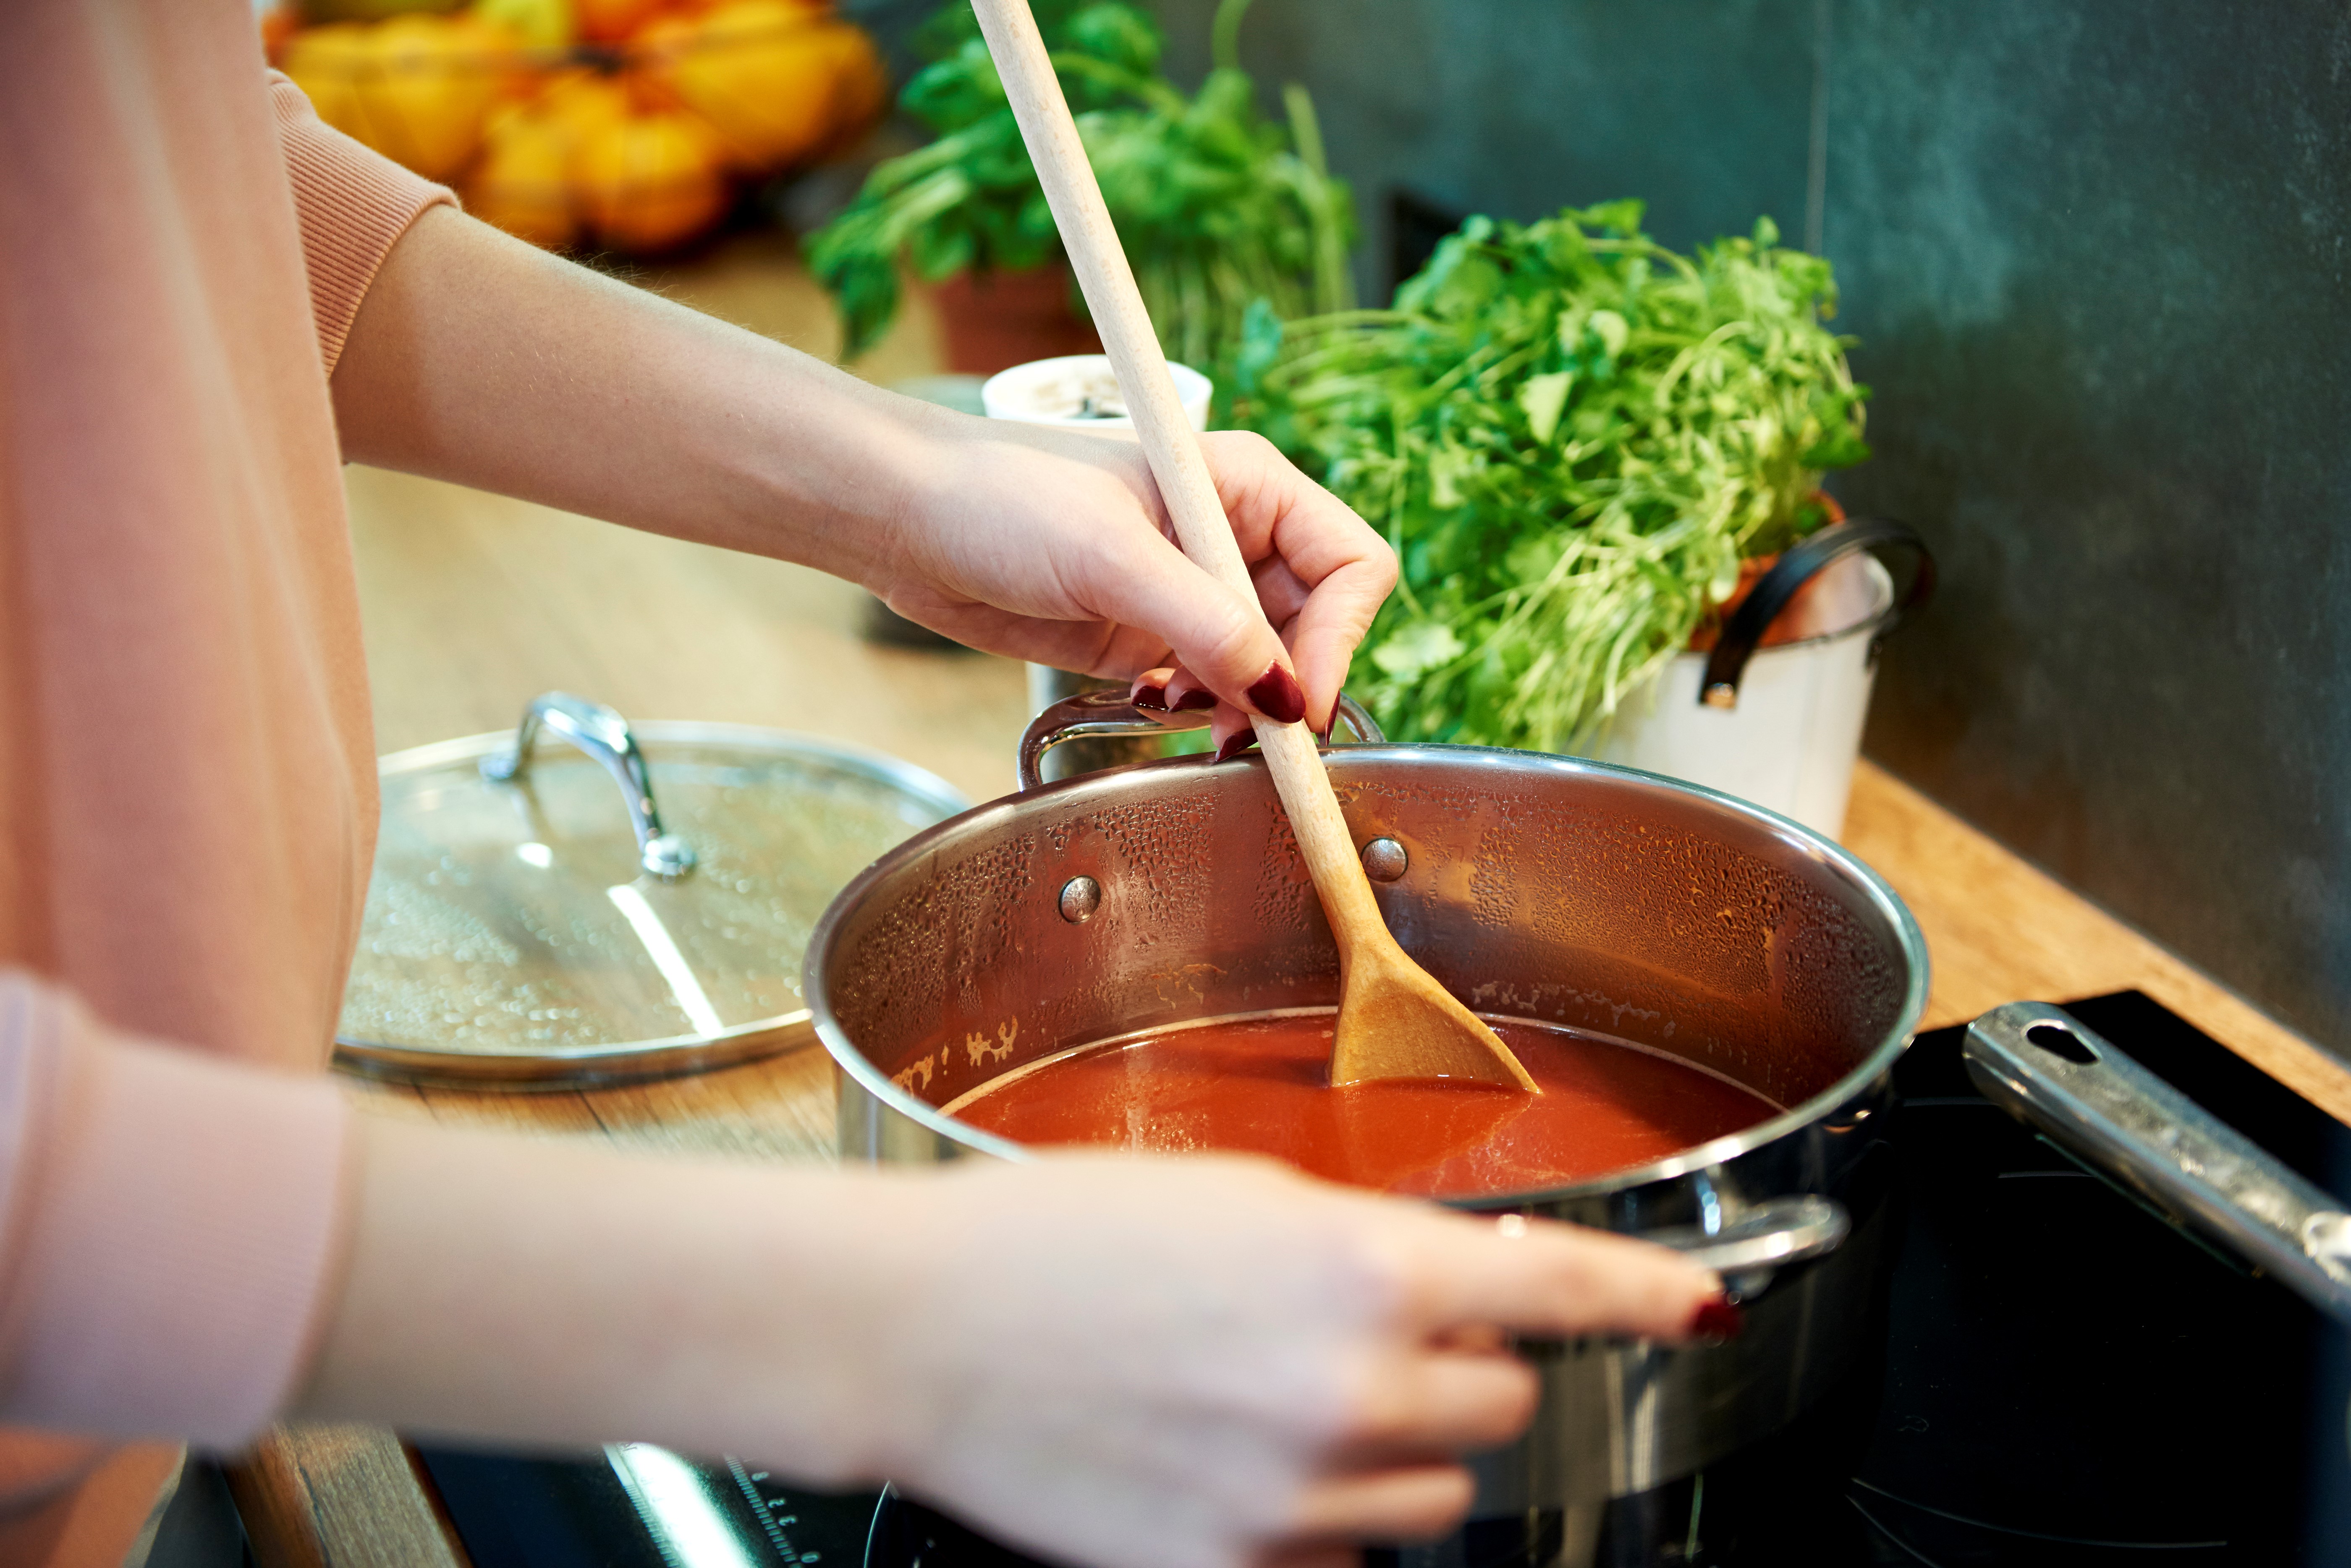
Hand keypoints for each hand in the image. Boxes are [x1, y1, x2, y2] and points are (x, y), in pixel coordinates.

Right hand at [861, 1155, 1725, 1567]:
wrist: (922, 1330)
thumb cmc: (1059, 1238)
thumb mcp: (1239, 1200)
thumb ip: (1368, 1249)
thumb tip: (1459, 1289)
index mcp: (1353, 1270)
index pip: (1555, 1290)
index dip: (1647, 1299)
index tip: (1699, 1309)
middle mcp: (1343, 1390)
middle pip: (1499, 1411)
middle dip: (1460, 1374)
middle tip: (1369, 1335)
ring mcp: (1291, 1497)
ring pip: (1435, 1504)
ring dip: (1393, 1455)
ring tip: (1284, 1400)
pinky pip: (1342, 1561)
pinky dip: (1319, 1519)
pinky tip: (1234, 1459)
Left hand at [878, 420, 1395, 738]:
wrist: (910, 521)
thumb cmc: (1002, 497)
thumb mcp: (1112, 557)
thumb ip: (1206, 625)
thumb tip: (1282, 696)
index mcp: (1246, 487)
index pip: (1349, 565)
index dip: (1338, 636)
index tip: (1296, 699)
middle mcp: (1230, 538)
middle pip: (1317, 625)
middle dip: (1291, 684)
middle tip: (1253, 736)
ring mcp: (1191, 593)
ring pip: (1267, 667)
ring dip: (1247, 707)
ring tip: (1198, 722)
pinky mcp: (1150, 638)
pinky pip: (1212, 688)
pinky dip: (1203, 713)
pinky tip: (1160, 708)